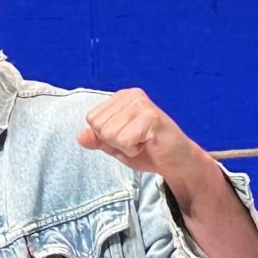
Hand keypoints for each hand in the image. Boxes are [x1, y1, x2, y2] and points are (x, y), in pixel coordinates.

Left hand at [76, 87, 205, 183]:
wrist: (176, 161)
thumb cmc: (149, 151)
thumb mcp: (116, 146)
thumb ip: (98, 140)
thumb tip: (80, 136)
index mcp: (121, 98)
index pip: (92, 119)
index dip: (106, 136)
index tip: (128, 138)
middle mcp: (131, 95)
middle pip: (99, 126)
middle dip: (114, 142)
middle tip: (137, 141)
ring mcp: (141, 104)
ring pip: (109, 134)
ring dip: (125, 146)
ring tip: (143, 142)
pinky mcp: (151, 117)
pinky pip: (124, 140)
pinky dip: (133, 150)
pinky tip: (148, 144)